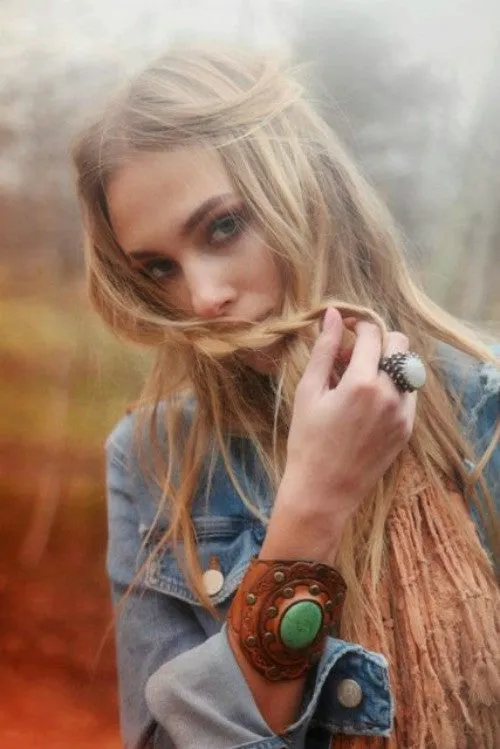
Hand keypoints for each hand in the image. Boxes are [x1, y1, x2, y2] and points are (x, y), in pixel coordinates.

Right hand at [278, 307, 416, 527]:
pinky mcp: (407, 428)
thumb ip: (323, 350)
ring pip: (408, 368)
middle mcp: (390, 395)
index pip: (373, 334)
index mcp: (362, 383)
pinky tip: (368, 400)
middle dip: (378, 340)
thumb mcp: (309, 392)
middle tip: (352, 355)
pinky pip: (408, 393)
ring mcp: (403, 413)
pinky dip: (393, 386)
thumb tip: (332, 315)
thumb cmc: (307, 441)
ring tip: (358, 379)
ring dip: (387, 363)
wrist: (324, 490)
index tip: (346, 328)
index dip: (359, 324)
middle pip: (399, 344)